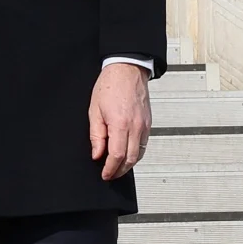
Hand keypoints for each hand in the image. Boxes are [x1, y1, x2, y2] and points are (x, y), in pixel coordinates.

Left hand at [89, 63, 150, 179]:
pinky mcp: (148, 123)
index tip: (104, 174)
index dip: (110, 169)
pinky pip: (143, 144)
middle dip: (119, 171)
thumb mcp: (94, 110)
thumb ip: (96, 135)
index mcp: (120, 124)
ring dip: (128, 164)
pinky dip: (135, 153)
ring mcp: (144, 125)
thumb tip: (97, 154)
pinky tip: (126, 153)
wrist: (127, 69)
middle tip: (110, 174)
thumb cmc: (110, 85)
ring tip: (117, 167)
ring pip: (139, 154)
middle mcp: (136, 127)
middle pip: (130, 159)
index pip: (117, 156)